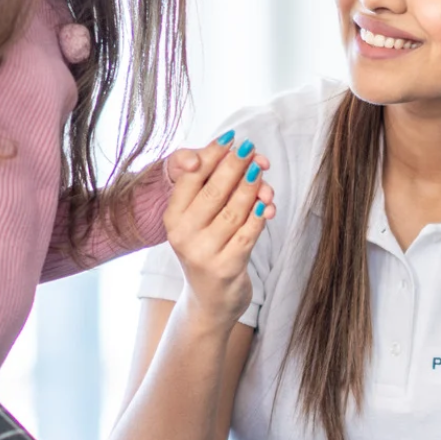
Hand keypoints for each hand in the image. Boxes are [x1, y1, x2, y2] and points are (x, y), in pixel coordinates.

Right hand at [163, 132, 274, 325]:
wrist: (209, 300)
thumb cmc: (207, 249)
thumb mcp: (198, 220)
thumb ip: (211, 188)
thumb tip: (239, 154)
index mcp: (172, 217)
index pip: (191, 177)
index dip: (212, 155)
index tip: (231, 138)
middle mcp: (183, 235)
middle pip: (214, 191)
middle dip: (236, 166)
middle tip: (252, 149)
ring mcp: (203, 253)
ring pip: (235, 211)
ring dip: (253, 189)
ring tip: (263, 173)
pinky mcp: (226, 268)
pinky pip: (249, 234)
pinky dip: (261, 216)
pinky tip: (268, 205)